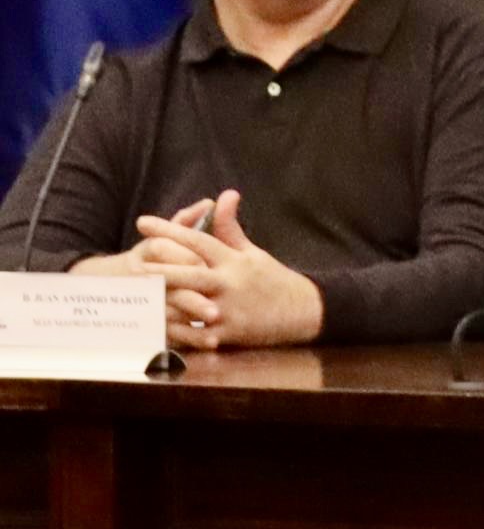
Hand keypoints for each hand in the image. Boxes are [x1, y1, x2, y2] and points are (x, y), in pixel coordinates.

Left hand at [137, 193, 320, 349]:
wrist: (303, 311)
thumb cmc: (272, 279)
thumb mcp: (252, 252)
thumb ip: (230, 227)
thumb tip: (225, 195)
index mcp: (233, 260)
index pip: (197, 240)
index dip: (169, 230)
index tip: (143, 222)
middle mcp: (229, 282)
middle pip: (188, 273)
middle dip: (160, 268)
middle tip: (135, 263)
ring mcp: (228, 308)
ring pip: (188, 303)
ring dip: (162, 300)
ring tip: (139, 296)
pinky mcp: (228, 332)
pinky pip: (196, 333)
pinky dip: (177, 331)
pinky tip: (157, 327)